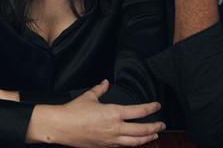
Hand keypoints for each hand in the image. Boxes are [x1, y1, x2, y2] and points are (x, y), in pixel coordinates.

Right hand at [28, 80, 164, 146]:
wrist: (61, 127)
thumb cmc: (74, 111)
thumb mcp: (89, 97)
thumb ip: (100, 89)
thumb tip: (105, 82)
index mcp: (113, 113)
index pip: (139, 111)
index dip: (151, 108)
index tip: (157, 105)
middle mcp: (115, 128)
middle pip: (141, 130)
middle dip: (154, 127)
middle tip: (161, 124)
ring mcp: (111, 140)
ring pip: (135, 142)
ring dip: (146, 138)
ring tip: (154, 136)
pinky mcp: (104, 147)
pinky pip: (123, 147)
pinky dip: (132, 144)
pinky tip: (135, 142)